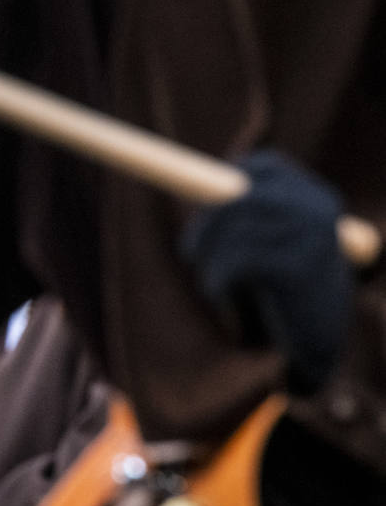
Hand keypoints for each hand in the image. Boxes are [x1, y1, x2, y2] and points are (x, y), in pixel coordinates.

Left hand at [181, 149, 352, 393]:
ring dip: (208, 258)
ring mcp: (312, 238)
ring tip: (210, 280)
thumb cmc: (284, 287)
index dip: (227, 179)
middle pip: (240, 195)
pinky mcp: (297, 269)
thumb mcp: (272, 240)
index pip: (265, 165)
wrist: (316, 340)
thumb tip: (187, 177)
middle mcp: (319, 210)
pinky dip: (216, 278)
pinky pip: (235, 261)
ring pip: (234, 231)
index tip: (206, 209)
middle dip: (206, 223)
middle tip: (189, 251)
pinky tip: (218, 293)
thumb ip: (245, 212)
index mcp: (317, 198)